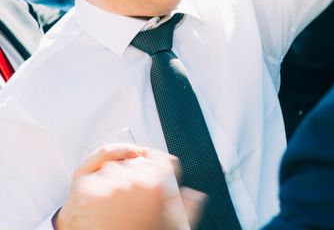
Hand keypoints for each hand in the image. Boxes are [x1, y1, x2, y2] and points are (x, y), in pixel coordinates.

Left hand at [54, 144, 202, 229]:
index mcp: (159, 184)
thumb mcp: (173, 224)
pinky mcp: (88, 189)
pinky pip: (93, 175)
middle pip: (136, 161)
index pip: (160, 159)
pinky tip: (99, 203)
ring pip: (113, 166)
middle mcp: (136, 179)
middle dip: (135, 173)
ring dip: (114, 178)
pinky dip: (95, 186)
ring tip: (114, 201)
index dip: (156, 164)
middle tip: (131, 195)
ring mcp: (111, 183)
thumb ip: (188, 206)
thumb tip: (195, 195)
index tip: (152, 167)